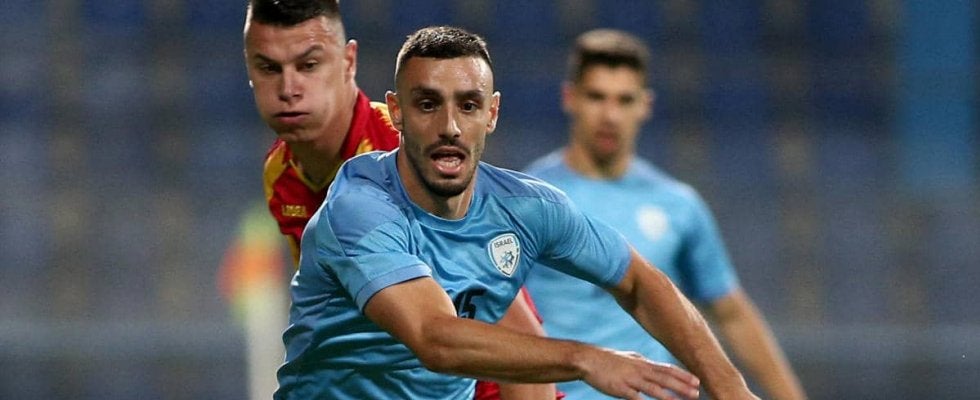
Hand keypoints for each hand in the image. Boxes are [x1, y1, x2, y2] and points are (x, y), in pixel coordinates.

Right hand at [581, 348, 699, 399]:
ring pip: (654, 388)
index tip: (697, 381)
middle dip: (682, 386)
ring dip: (669, 396)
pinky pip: (635, 397)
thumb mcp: (629, 358)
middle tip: (697, 393)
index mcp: (643, 363)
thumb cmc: (608, 360)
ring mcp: (630, 379)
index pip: (667, 369)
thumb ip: (642, 363)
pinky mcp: (620, 388)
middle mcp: (639, 370)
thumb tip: (654, 366)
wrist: (587, 360)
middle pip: (664, 378)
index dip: (683, 375)